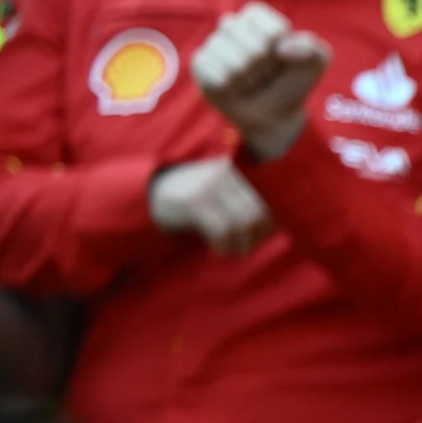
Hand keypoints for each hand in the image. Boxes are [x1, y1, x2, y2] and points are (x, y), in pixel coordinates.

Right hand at [147, 159, 273, 254]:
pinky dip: (223, 246)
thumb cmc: (191, 199)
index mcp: (237, 170)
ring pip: (243, 222)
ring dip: (241, 244)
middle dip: (256, 237)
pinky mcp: (194, 201)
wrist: (148, 192)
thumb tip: (273, 227)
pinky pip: (222, 230)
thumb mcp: (220, 193)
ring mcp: (210, 186)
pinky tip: (217, 250)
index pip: (267, 200)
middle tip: (243, 249)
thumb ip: (243, 202)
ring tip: (230, 251)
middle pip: (257, 213)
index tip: (259, 238)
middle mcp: (226, 174)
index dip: (268, 225)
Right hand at [192, 0, 329, 160]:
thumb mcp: (315, 61)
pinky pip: (215, 75)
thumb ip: (310, 47)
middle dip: (268, 66)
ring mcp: (213, 44)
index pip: (261, 18)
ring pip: (235, 63)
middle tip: (267, 72)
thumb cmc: (292, 81)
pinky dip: (232, 87)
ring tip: (252, 80)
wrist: (275, 113)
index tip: (282, 54)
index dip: (276, 40)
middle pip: (254, 46)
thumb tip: (282, 48)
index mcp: (257, 17)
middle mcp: (231, 25)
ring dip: (251, 79)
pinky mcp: (200, 64)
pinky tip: (235, 87)